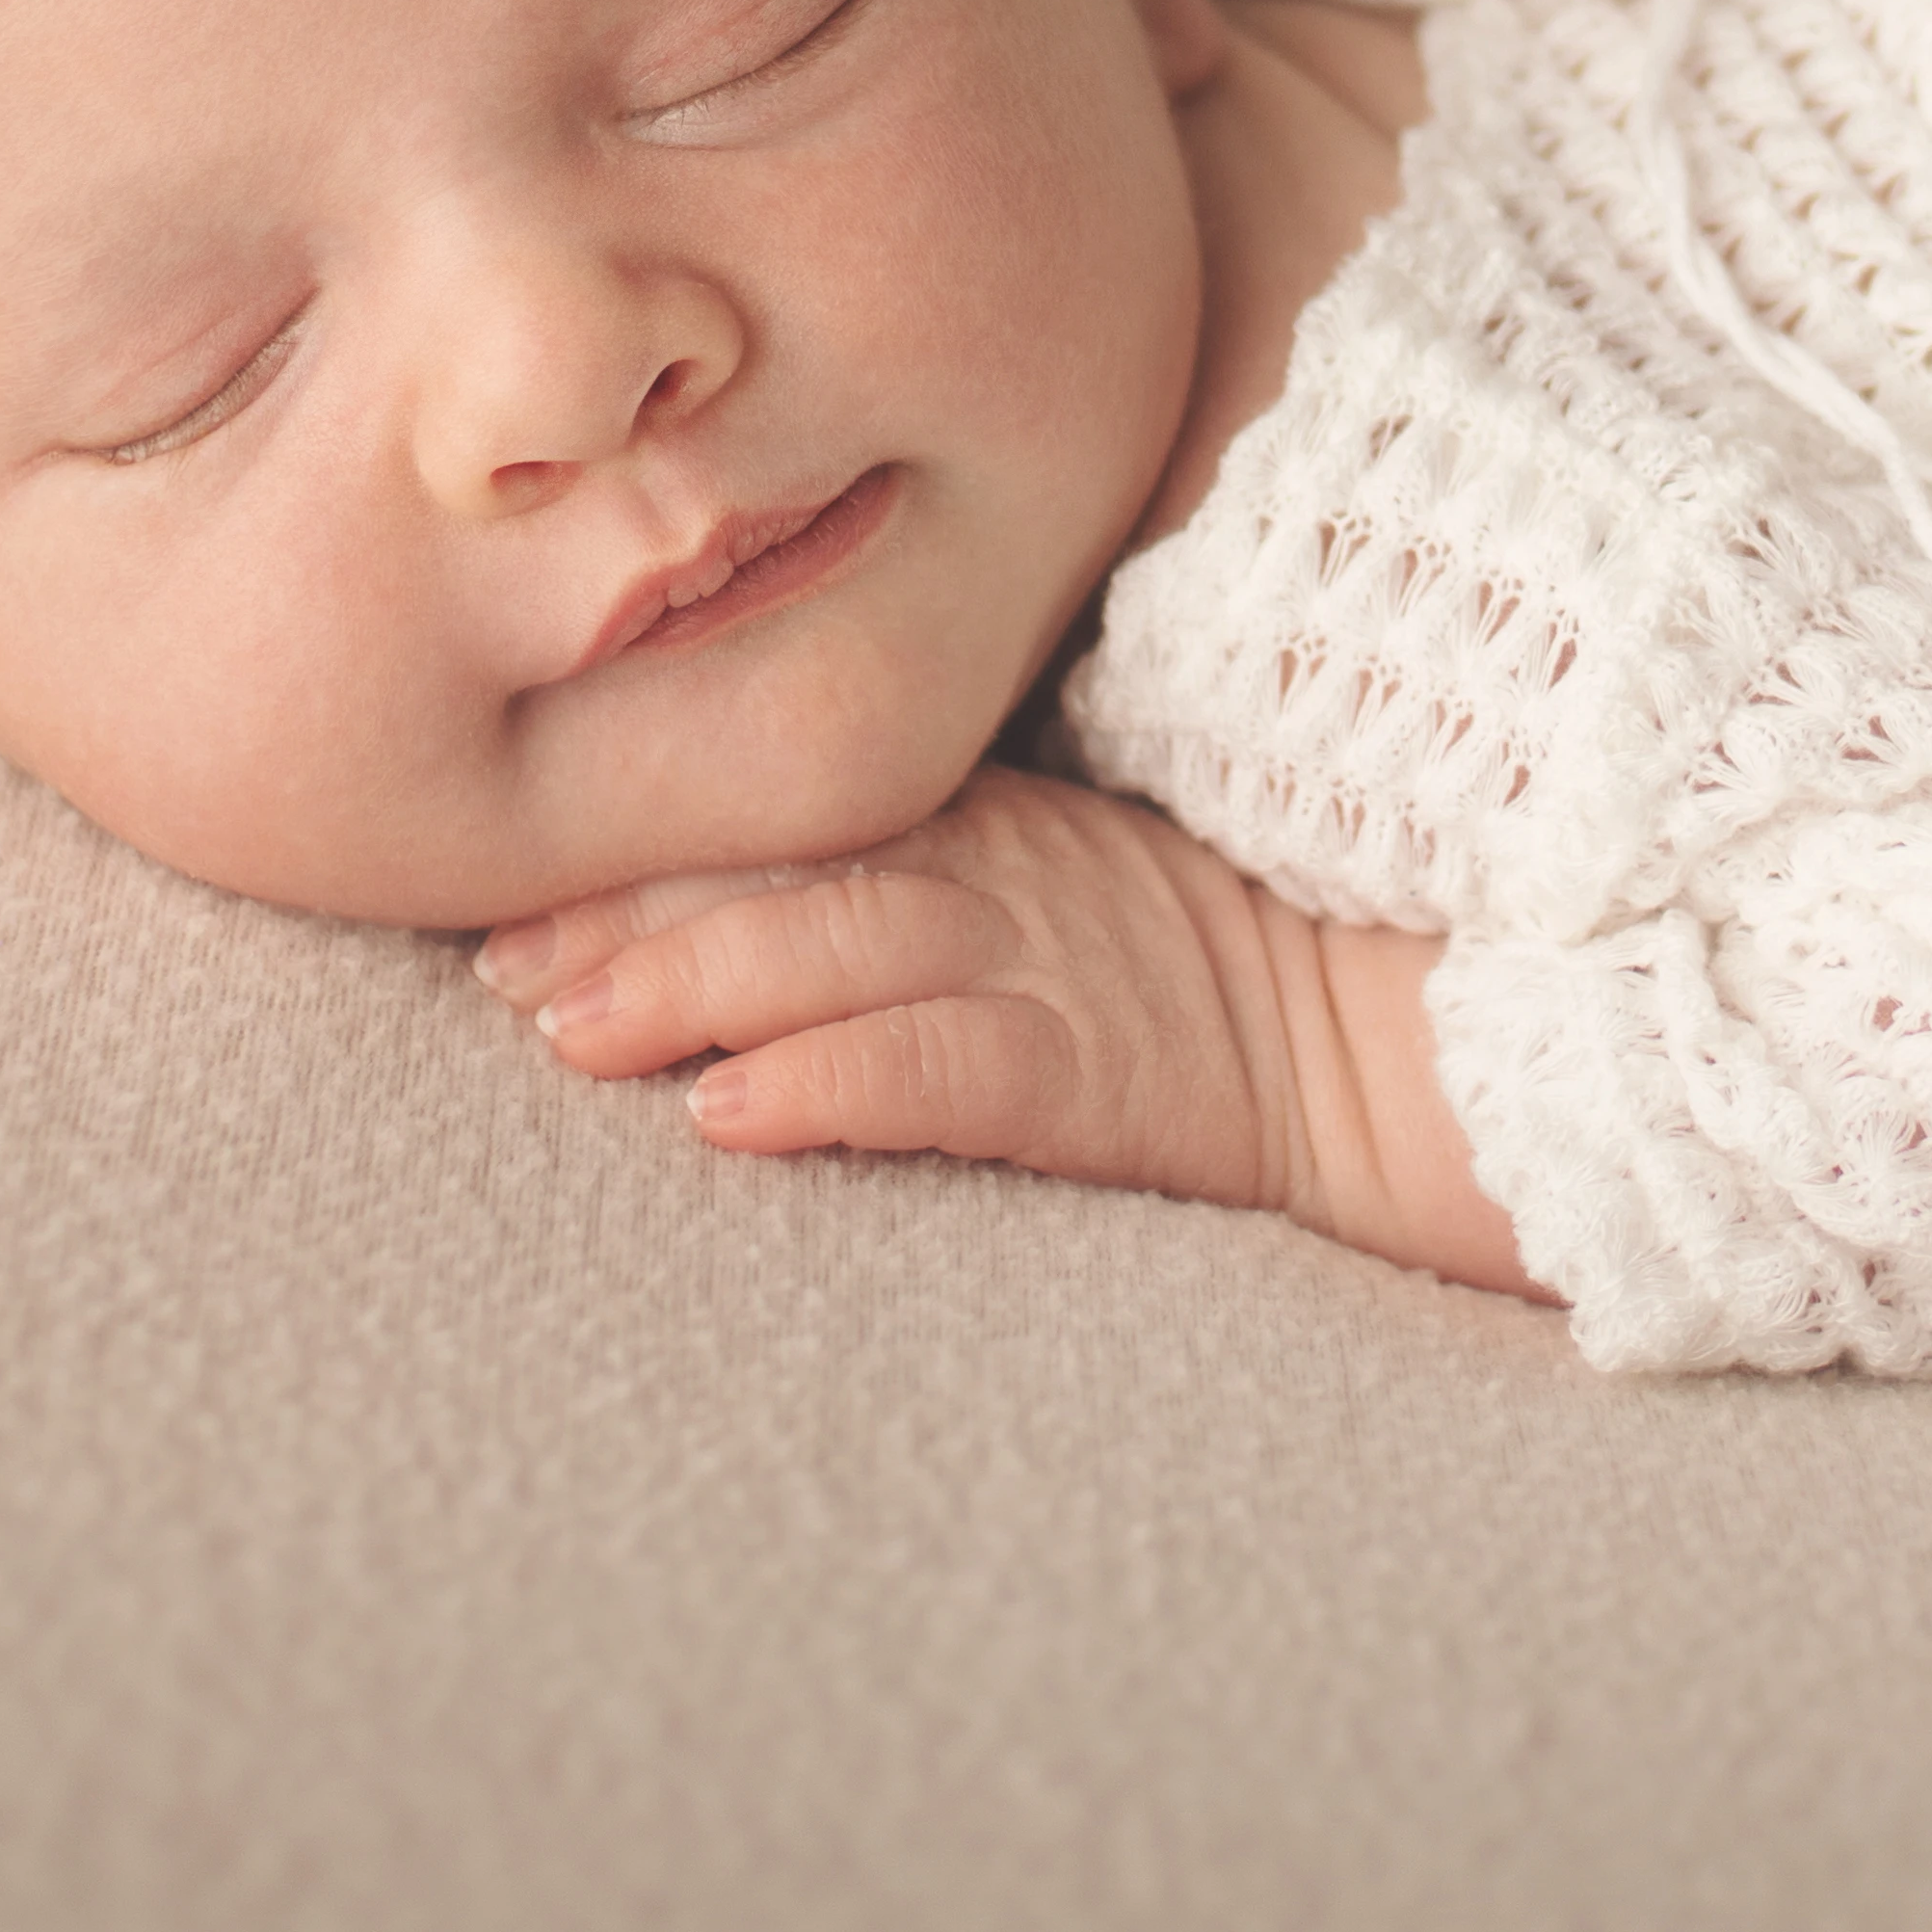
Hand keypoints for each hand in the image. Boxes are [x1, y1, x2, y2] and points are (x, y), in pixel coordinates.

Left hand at [475, 768, 1538, 1300]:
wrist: (1441, 1043)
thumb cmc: (1256, 972)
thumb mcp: (1088, 890)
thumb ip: (951, 871)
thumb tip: (764, 925)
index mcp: (1003, 825)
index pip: (797, 816)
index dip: (647, 845)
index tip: (504, 884)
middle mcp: (1016, 879)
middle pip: (791, 873)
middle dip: (629, 916)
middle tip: (490, 962)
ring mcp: (1063, 967)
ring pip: (844, 956)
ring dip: (689, 989)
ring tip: (563, 1026)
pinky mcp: (1110, 1072)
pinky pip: (952, 1073)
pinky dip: (834, 1085)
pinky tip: (732, 1115)